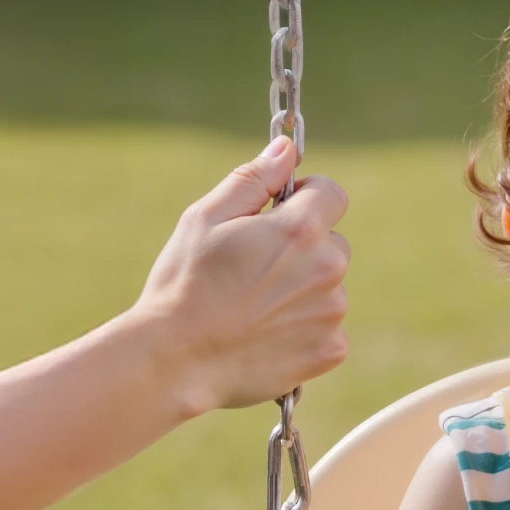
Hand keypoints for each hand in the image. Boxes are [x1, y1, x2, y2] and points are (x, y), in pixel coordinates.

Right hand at [134, 137, 350, 414]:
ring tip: (253, 307)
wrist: (175, 361)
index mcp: (300, 230)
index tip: (279, 214)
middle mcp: (327, 269)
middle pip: (333, 243)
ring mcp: (332, 312)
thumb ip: (253, 179)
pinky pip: (328, 328)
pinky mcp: (330, 350)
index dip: (306, 198)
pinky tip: (265, 334)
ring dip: (304, 291)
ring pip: (329, 288)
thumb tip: (286, 148)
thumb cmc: (183, 285)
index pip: (333, 193)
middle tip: (254, 270)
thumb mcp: (206, 218)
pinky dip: (305, 330)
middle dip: (304, 249)